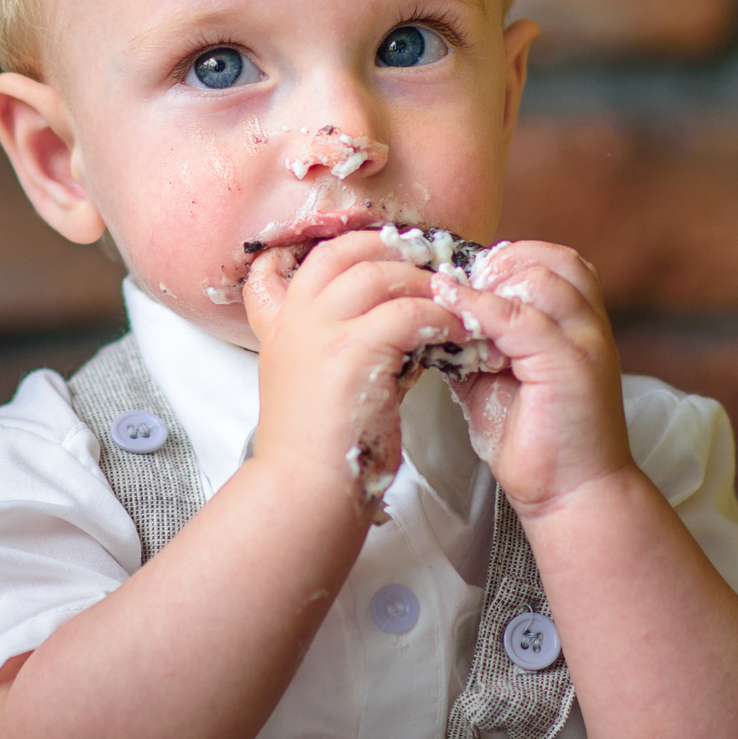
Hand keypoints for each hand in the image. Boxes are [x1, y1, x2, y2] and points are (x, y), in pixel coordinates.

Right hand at [242, 232, 466, 516]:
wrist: (304, 489)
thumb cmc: (321, 450)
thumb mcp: (315, 385)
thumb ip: (341, 348)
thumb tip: (397, 330)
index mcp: (278, 328)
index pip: (280, 264)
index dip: (322, 249)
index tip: (364, 254)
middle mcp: (294, 320)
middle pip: (340, 251)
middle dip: (388, 249)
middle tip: (426, 262)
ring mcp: (318, 330)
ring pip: (378, 273)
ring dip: (423, 282)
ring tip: (452, 298)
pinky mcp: (351, 350)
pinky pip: (409, 312)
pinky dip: (441, 317)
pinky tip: (458, 332)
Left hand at [435, 242, 633, 519]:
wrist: (568, 493)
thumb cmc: (534, 439)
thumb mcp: (492, 377)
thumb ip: (473, 340)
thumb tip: (430, 314)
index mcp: (575, 325)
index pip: (550, 261)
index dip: (505, 259)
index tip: (461, 275)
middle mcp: (587, 326)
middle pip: (553, 258)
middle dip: (500, 261)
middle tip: (457, 281)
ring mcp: (584, 343)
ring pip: (541, 277)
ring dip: (491, 280)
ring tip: (453, 296)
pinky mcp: (570, 365)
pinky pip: (521, 319)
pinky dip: (479, 307)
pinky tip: (447, 305)